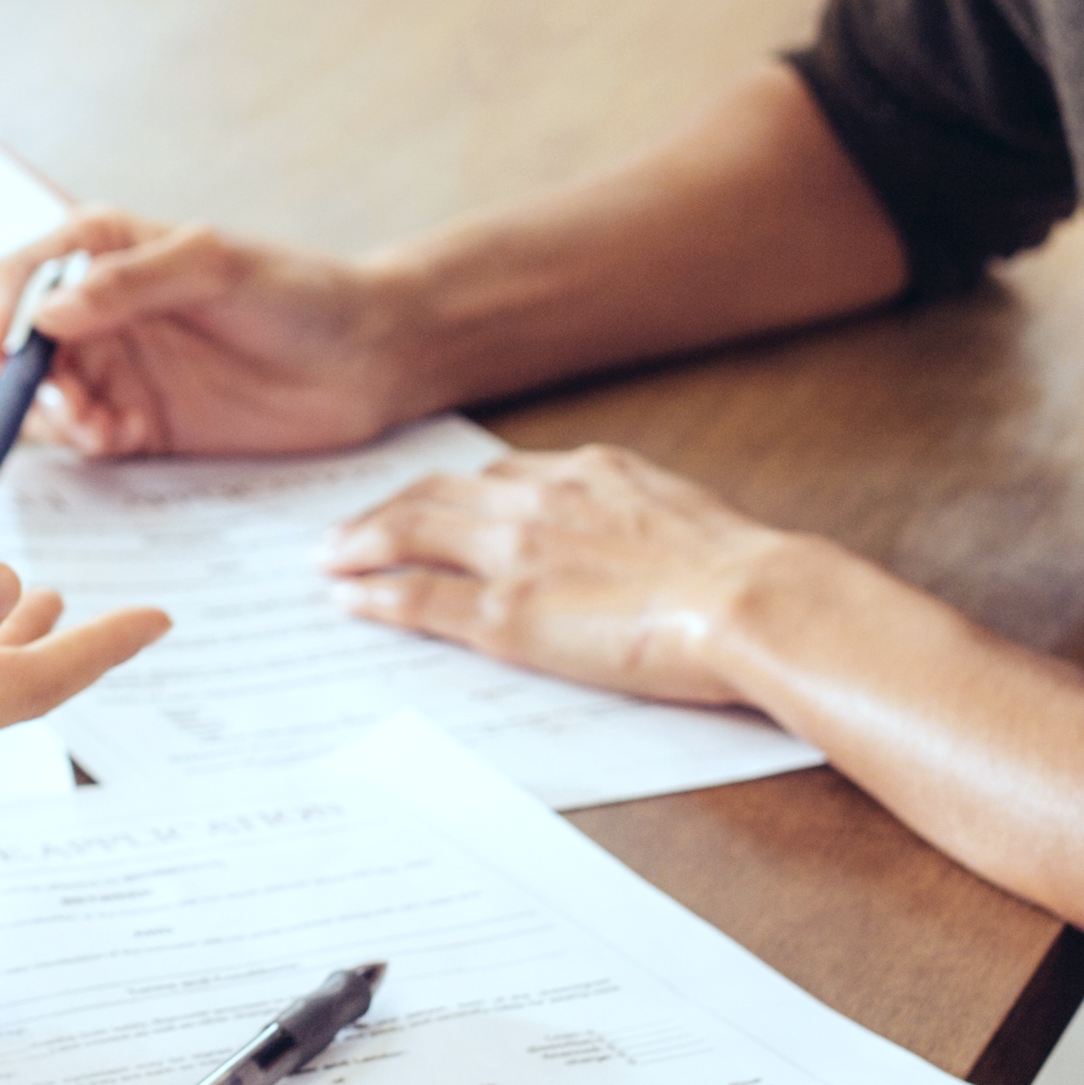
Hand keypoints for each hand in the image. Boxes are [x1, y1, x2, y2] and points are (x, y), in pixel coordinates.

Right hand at [0, 210, 418, 460]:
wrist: (371, 359)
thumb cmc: (302, 292)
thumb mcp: (216, 266)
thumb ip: (130, 282)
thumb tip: (45, 314)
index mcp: (106, 250)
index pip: (18, 275)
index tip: (3, 355)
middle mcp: (101, 310)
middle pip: (19, 345)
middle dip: (25, 379)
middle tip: (65, 403)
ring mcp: (121, 368)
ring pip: (48, 398)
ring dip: (58, 416)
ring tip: (102, 425)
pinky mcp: (144, 422)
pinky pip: (87, 440)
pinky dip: (89, 444)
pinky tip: (124, 438)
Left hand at [321, 441, 821, 708]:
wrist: (754, 599)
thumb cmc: (740, 571)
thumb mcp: (680, 516)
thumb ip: (634, 516)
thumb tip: (626, 536)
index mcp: (586, 471)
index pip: (493, 477)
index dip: (447, 493)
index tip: (422, 503)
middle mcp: (539, 499)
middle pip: (436, 496)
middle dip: (383, 512)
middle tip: (343, 532)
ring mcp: (517, 555)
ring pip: (412, 535)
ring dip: (362, 545)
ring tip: (329, 558)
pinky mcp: (507, 613)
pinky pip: (421, 600)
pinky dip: (378, 597)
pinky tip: (352, 600)